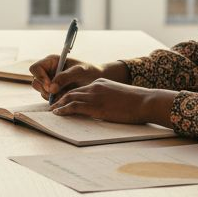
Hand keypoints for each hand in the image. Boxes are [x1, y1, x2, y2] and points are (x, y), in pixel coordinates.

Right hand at [30, 58, 126, 101]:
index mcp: (51, 61)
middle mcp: (48, 71)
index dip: (40, 77)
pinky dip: (55, 100)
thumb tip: (51, 88)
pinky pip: (48, 98)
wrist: (96, 80)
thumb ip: (65, 77)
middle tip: (57, 93)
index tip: (50, 86)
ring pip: (41, 91)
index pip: (35, 68)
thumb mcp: (79, 71)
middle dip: (44, 89)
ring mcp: (50, 81)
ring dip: (50, 96)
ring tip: (64, 94)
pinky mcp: (54, 91)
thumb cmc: (89, 71)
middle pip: (35, 81)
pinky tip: (65, 97)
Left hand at [50, 79, 175, 125]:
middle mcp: (95, 86)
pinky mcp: (96, 106)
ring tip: (52, 111)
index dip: (70, 94)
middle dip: (60, 98)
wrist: (145, 101)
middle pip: (72, 91)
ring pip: (70, 97)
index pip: (81, 88)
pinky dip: (64, 109)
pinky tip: (59, 113)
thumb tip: (102, 110)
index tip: (63, 100)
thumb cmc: (137, 102)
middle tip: (52, 105)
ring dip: (59, 104)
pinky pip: (75, 106)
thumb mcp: (119, 96)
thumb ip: (108, 99)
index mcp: (101, 83)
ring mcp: (94, 95)